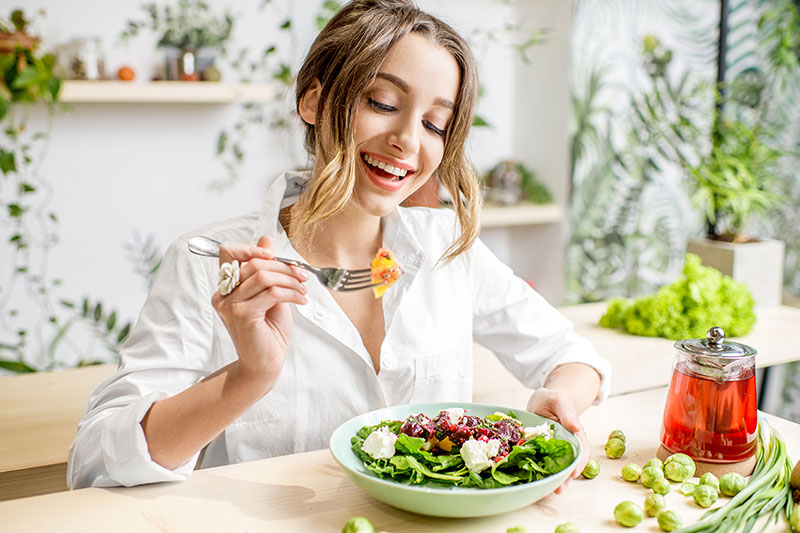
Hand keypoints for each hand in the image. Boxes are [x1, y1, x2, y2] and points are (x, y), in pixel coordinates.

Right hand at [211, 235, 308, 386]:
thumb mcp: (271, 294)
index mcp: (226, 287)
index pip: (228, 252)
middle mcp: (223, 295)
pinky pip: (271, 293)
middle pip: (253, 263)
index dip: (250, 247)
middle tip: (302, 275)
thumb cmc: (268, 332)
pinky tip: (301, 299)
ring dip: (290, 279)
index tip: (272, 254)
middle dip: (283, 266)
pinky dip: (291, 293)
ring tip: (303, 288)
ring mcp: (230, 305)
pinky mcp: (243, 316)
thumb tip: (266, 239)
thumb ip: (267, 269)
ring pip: (263, 276)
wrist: (265, 364)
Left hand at [526, 387, 590, 494]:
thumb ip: (567, 413)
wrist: (543, 401)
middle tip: (558, 489)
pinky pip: (541, 464)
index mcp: (575, 434)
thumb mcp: (559, 400)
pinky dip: (539, 474)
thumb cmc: (553, 399)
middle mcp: (566, 446)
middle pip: (569, 464)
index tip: (573, 473)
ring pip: (556, 468)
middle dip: (565, 478)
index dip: (578, 464)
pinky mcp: (540, 452)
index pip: (581, 451)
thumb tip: (575, 427)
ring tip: (547, 492)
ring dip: (553, 480)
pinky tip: (533, 482)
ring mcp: (553, 451)